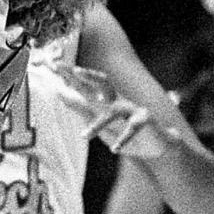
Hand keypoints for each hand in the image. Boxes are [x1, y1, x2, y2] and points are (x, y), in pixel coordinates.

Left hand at [50, 62, 178, 156]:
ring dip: (98, 124)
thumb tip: (61, 95)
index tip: (54, 64)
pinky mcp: (144, 121)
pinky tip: (115, 149)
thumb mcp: (102, 121)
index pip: (86, 84)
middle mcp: (118, 101)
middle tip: (75, 71)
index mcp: (106, 100)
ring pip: (114, 112)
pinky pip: (132, 129)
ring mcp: (132, 109)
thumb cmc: (124, 132)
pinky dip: (123, 139)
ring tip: (83, 137)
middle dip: (89, 76)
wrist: (159, 144)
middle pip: (103, 83)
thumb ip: (83, 108)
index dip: (71, 74)